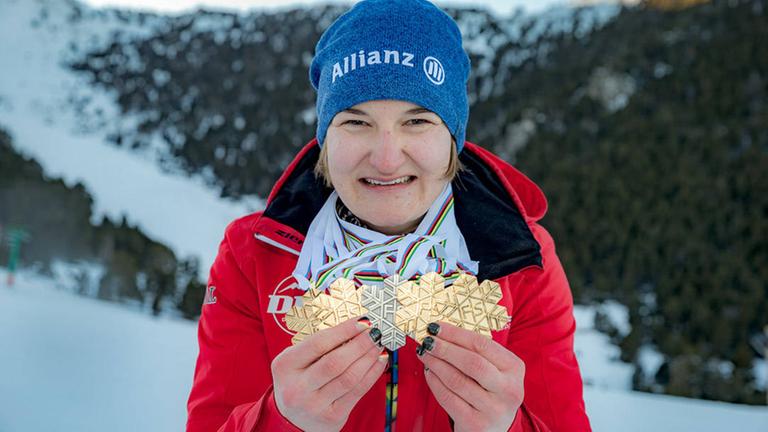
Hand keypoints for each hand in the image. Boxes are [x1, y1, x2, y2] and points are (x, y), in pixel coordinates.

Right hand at [271, 317, 387, 431]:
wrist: (292, 419)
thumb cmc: (298, 381)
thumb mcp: (296, 361)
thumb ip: (319, 346)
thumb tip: (356, 327)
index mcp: (285, 366)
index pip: (318, 343)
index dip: (344, 330)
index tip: (362, 321)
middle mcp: (297, 388)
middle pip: (335, 362)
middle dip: (360, 344)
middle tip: (376, 332)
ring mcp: (314, 405)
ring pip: (349, 378)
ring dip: (369, 358)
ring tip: (379, 346)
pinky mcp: (332, 417)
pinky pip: (357, 392)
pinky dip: (372, 374)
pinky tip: (379, 362)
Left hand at [416, 322, 524, 431]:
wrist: (492, 430)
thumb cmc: (490, 392)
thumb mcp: (494, 371)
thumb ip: (476, 353)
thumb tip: (442, 333)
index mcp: (514, 368)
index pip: (482, 344)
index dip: (456, 334)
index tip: (436, 327)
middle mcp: (509, 389)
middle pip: (472, 362)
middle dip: (445, 349)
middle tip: (427, 341)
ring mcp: (494, 409)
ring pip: (457, 380)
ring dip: (436, 364)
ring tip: (424, 354)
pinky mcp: (476, 424)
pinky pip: (448, 398)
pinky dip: (434, 383)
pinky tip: (429, 373)